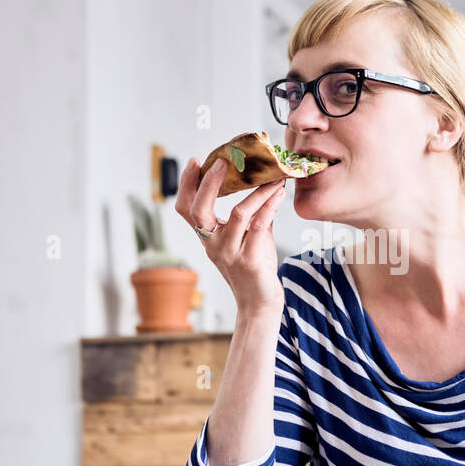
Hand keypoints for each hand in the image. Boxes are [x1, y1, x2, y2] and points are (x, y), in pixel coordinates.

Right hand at [174, 157, 287, 314]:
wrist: (259, 304)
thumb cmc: (254, 269)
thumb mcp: (247, 238)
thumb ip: (251, 214)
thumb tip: (264, 183)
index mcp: (207, 237)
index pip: (185, 209)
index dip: (186, 185)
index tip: (195, 161)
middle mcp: (213, 245)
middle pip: (198, 210)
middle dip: (209, 182)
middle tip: (222, 161)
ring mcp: (229, 254)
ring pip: (238, 213)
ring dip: (257, 191)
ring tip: (271, 176)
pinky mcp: (249, 261)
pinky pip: (259, 225)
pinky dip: (270, 205)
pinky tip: (279, 193)